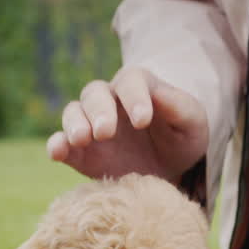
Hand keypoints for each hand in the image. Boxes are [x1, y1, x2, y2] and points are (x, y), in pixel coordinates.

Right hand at [47, 67, 208, 182]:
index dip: (135, 97)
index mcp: (139, 87)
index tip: (144, 121)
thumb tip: (159, 94)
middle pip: (95, 93)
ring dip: (74, 124)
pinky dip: (56, 145)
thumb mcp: (192, 122)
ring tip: (81, 139)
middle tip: (106, 131)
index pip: (132, 81)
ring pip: (73, 113)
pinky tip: (57, 152)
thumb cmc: (182, 137)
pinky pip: (62, 143)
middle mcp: (110, 101)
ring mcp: (92, 125)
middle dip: (99, 111)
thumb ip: (179, 107)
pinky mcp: (81, 152)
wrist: (171, 167)